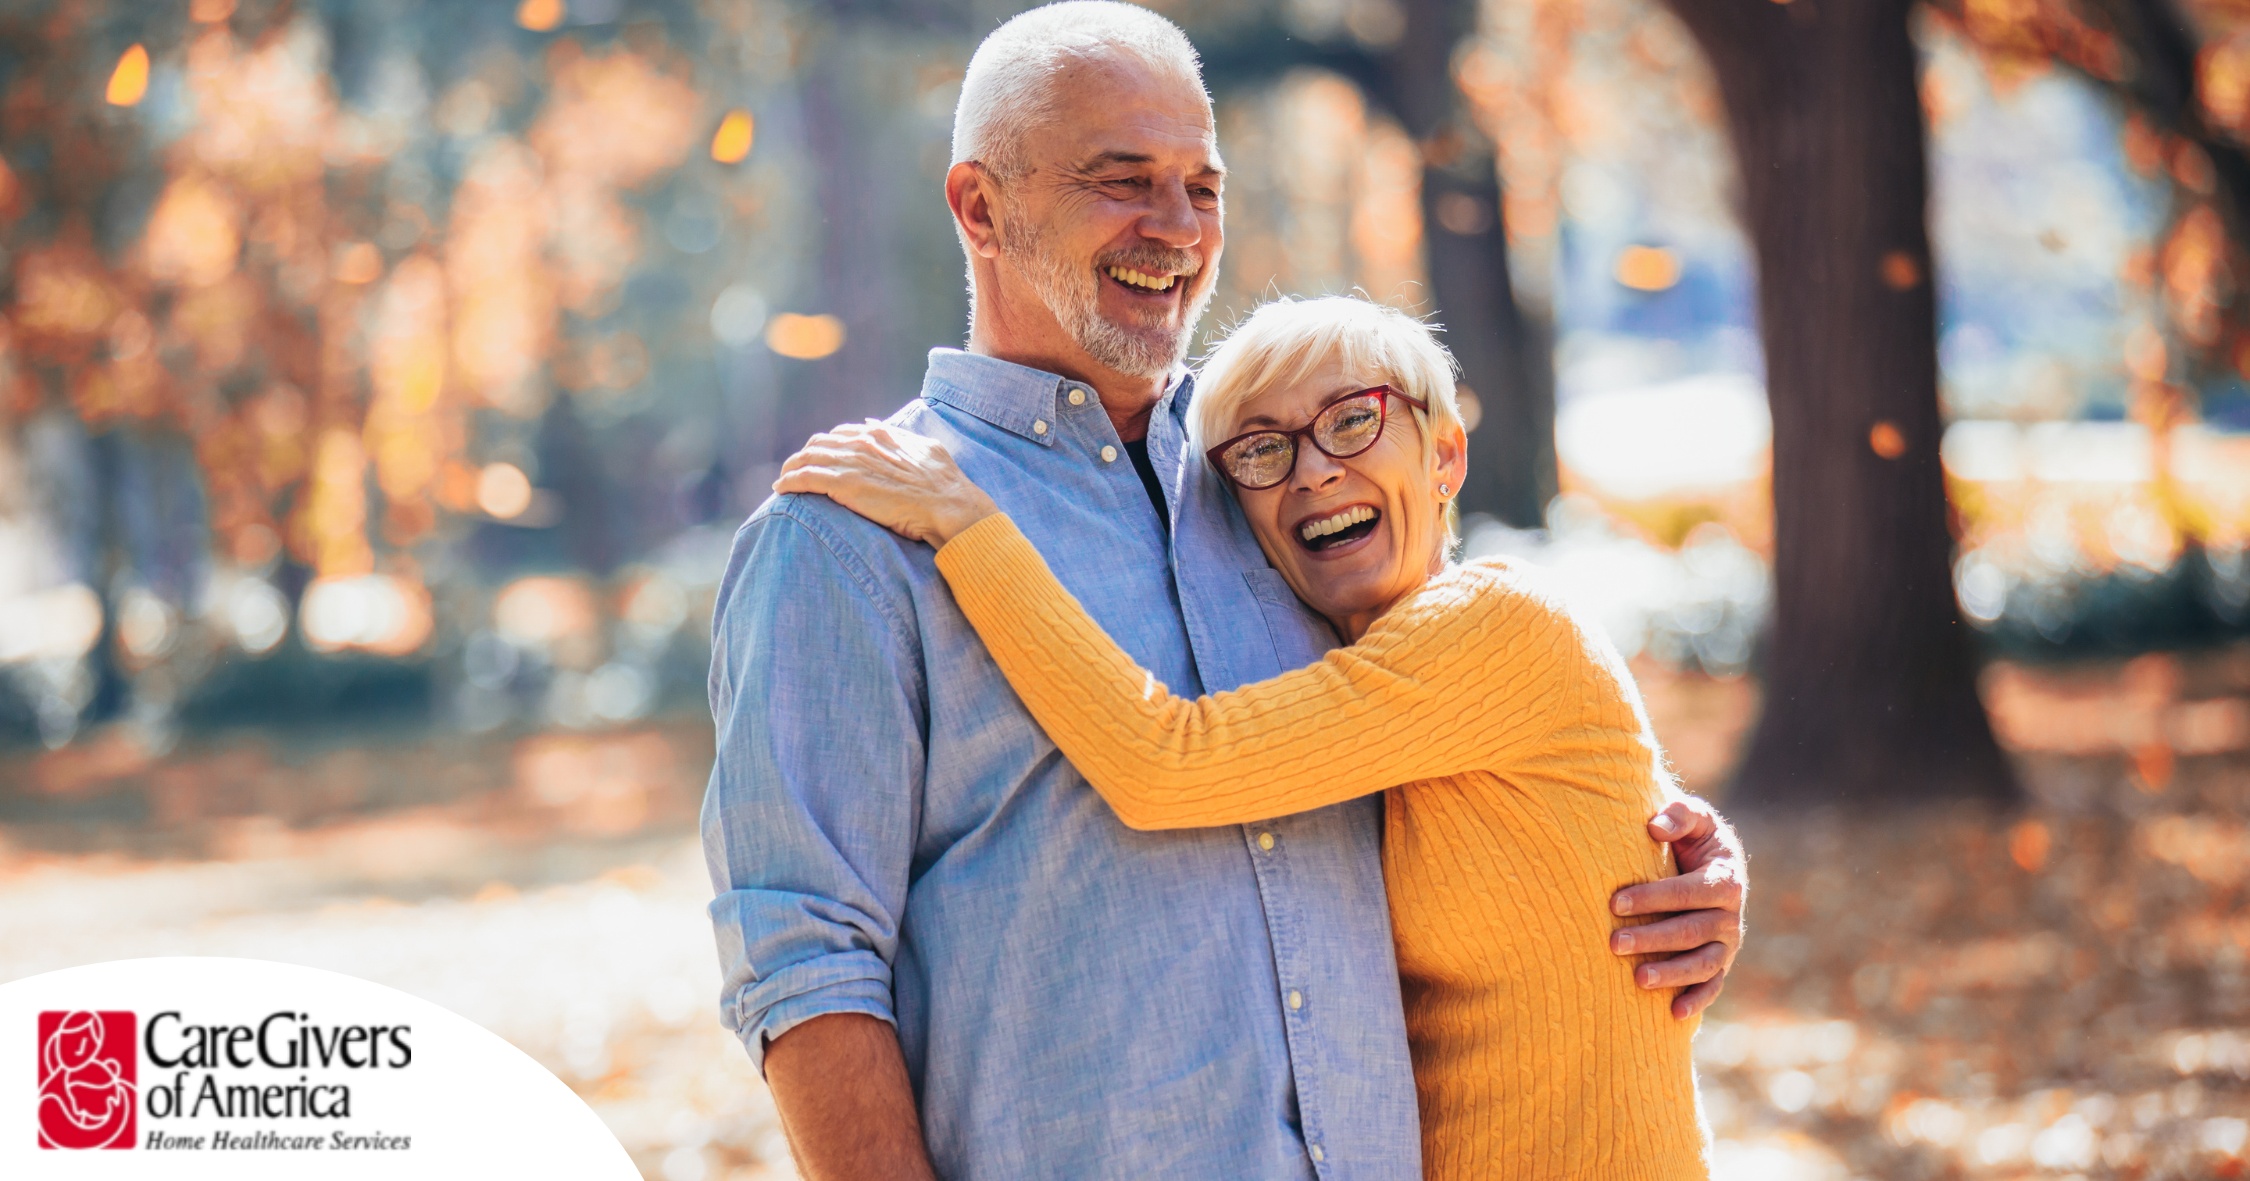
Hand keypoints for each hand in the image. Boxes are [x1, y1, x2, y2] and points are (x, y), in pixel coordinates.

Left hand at [774, 422, 1000, 546]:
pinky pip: (804, 478)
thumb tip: (873, 423)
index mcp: (881, 434)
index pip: (843, 433)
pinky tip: (780, 489)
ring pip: (807, 458)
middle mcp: (862, 442)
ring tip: (784, 479)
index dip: (828, 444)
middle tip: (797, 469)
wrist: (948, 505)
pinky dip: (789, 481)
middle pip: (820, 443)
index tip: (821, 457)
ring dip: (791, 467)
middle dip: (805, 455)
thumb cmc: (944, 484)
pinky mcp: (843, 484)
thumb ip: (899, 436)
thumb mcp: (926, 449)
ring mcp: (852, 462)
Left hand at [1609, 796, 1745, 1018]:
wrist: (1706, 861)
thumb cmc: (1691, 837)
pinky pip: (1712, 985)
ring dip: (1671, 974)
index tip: (1615, 903)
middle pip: (1691, 931)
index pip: (1688, 892)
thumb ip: (1679, 815)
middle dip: (1652, 938)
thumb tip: (1654, 827)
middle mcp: (1730, 915)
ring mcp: (1726, 943)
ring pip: (1702, 963)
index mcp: (1725, 878)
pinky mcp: (1720, 963)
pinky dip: (1697, 1000)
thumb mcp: (1693, 817)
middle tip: (1613, 943)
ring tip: (1637, 979)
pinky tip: (1673, 1014)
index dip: (1653, 898)